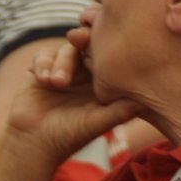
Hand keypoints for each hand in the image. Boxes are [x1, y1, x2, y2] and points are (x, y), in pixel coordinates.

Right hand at [7, 32, 142, 160]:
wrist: (33, 142)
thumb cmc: (69, 136)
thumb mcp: (97, 123)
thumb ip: (121, 110)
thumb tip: (147, 101)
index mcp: (101, 84)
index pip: (108, 59)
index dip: (105, 50)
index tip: (100, 53)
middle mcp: (84, 75)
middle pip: (88, 47)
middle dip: (84, 40)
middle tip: (79, 38)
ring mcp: (62, 70)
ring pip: (67, 50)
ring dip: (62, 63)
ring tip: (58, 83)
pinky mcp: (40, 70)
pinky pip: (43, 54)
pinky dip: (44, 63)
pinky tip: (43, 80)